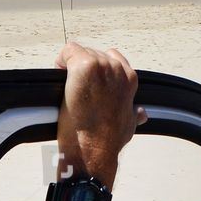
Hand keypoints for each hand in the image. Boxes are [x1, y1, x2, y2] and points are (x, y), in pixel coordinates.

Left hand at [54, 43, 146, 184]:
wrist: (94, 150)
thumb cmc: (109, 141)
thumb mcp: (130, 125)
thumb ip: (135, 114)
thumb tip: (140, 113)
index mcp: (130, 80)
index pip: (112, 58)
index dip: (97, 71)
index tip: (89, 84)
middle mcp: (117, 69)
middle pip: (95, 54)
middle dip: (84, 69)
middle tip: (76, 88)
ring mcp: (101, 67)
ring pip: (81, 52)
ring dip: (72, 66)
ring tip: (68, 85)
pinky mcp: (84, 66)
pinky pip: (68, 51)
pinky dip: (61, 61)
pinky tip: (60, 75)